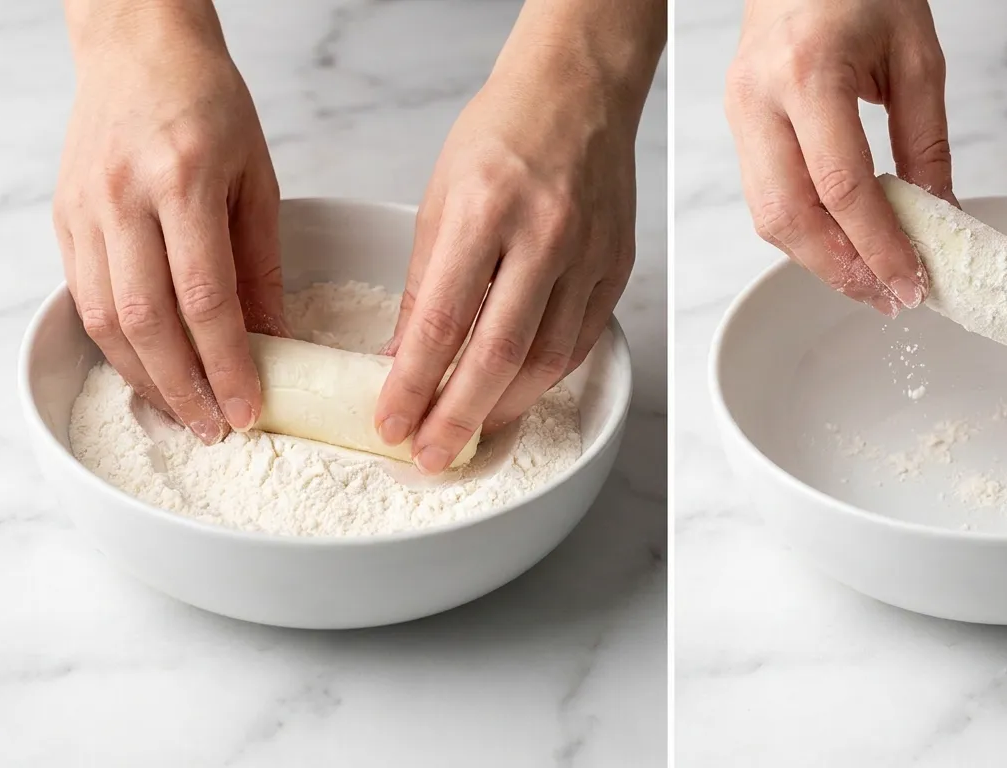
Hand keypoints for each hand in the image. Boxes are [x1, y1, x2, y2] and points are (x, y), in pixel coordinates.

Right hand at [54, 1, 283, 442]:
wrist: (138, 48)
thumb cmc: (210, 106)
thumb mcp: (258, 179)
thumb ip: (261, 264)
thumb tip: (275, 341)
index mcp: (185, 182)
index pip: (205, 298)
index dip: (227, 364)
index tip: (249, 408)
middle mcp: (125, 199)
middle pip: (147, 321)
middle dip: (184, 388)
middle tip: (217, 428)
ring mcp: (85, 210)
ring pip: (105, 320)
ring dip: (145, 378)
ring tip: (185, 413)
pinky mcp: (64, 219)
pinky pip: (85, 299)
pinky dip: (116, 347)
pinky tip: (148, 371)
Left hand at [374, 50, 646, 473]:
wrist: (577, 94)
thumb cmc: (502, 134)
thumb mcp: (440, 197)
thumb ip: (427, 281)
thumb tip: (406, 355)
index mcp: (486, 210)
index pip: (443, 320)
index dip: (414, 383)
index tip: (391, 422)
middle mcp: (544, 235)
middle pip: (499, 354)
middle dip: (458, 417)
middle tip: (429, 453)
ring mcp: (588, 255)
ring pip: (547, 360)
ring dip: (504, 408)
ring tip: (470, 431)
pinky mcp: (615, 268)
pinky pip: (579, 342)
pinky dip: (544, 377)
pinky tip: (516, 390)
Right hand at [725, 0, 951, 316]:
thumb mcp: (917, 56)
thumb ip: (927, 142)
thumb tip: (940, 216)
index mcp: (808, 72)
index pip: (841, 186)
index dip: (877, 246)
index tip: (911, 282)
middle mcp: (761, 99)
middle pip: (789, 216)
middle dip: (841, 270)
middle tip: (889, 297)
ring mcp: (740, 113)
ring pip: (767, 216)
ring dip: (819, 260)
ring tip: (870, 280)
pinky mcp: (737, 124)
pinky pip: (764, 197)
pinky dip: (804, 232)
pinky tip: (841, 245)